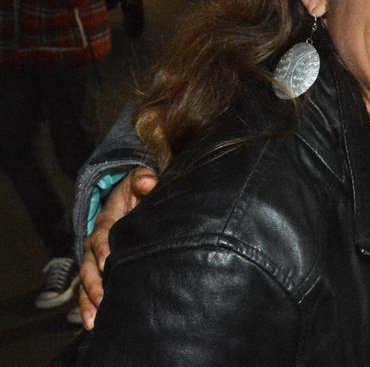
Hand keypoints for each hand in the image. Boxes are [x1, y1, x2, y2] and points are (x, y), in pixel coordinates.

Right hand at [78, 167, 156, 328]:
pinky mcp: (99, 270)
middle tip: (103, 297)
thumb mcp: (139, 181)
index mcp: (107, 220)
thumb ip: (142, 179)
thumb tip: (148, 181)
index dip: (104, 246)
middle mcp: (97, 241)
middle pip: (90, 263)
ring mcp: (95, 258)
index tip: (107, 260)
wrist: (131, 196)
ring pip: (87, 280)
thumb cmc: (138, 192)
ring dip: (90, 298)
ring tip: (94, 318)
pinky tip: (93, 322)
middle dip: (95, 281)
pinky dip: (90, 305)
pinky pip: (90, 289)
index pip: (103, 233)